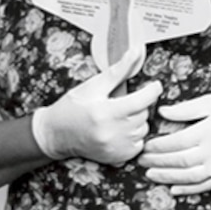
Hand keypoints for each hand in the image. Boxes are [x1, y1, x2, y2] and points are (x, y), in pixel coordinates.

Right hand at [33, 58, 162, 164]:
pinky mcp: (117, 158)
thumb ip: (118, 71)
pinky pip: (138, 144)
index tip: (154, 85)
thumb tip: (136, 52)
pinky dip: (133, 136)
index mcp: (106, 112)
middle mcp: (112, 132)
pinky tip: (118, 130)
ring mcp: (115, 147)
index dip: (153, 90)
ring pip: (143, 129)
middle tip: (123, 101)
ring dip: (136, 121)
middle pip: (144, 114)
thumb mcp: (93, 86)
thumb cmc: (73, 107)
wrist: (56, 134)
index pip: (143, 100)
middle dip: (139, 105)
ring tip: (118, 117)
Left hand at [142, 90, 210, 194]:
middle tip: (141, 161)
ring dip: (167, 177)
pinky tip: (174, 189)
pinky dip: (188, 189)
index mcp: (208, 131)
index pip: (175, 142)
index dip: (157, 146)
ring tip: (150, 175)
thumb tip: (162, 112)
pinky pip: (205, 186)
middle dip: (157, 162)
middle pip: (178, 161)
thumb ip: (187, 108)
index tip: (145, 145)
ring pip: (188, 177)